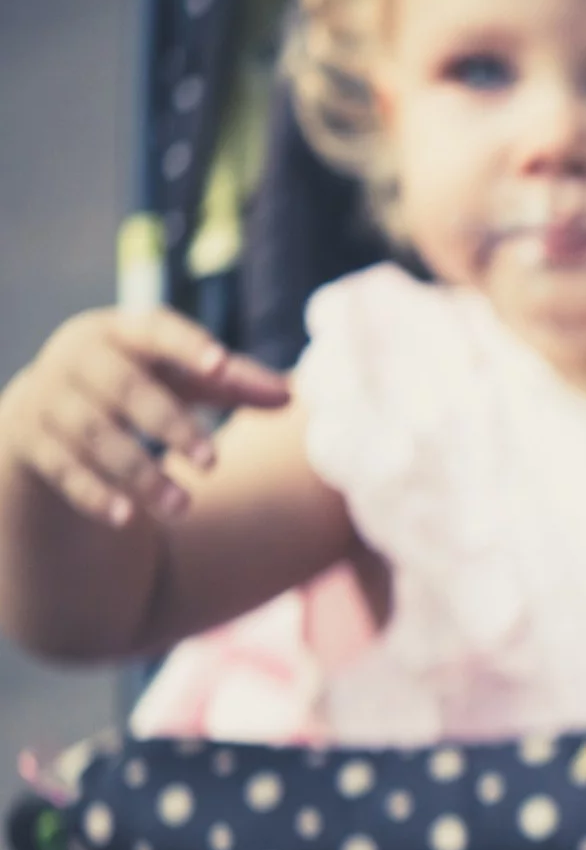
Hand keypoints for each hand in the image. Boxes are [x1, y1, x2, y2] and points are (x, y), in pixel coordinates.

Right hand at [0, 308, 290, 525]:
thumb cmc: (137, 383)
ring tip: (184, 508)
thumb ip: (232, 383)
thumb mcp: (179, 377)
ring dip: (141, 474)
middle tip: (213, 464)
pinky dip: (94, 494)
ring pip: (96, 437)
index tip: (221, 364)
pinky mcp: (32, 441)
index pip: (155, 330)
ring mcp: (49, 399)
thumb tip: (290, 396)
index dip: (187, 346)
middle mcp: (78, 359)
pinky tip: (127, 519)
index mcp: (120, 331)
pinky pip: (63, 470)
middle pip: (126, 390)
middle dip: (171, 426)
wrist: (47, 408)